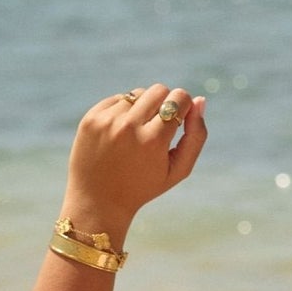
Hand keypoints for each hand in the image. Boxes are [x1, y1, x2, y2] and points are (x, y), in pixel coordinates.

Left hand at [60, 84, 207, 242]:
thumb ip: (195, 136)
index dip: (183, 106)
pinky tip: (120, 135)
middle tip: (159, 127)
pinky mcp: (91, 118)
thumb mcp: (178, 170)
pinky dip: (124, 112)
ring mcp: (107, 120)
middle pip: (159, 90)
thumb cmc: (144, 186)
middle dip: (164, 104)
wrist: (98, 200)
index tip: (179, 120)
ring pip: (138, 94)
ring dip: (143, 109)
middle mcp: (129, 126)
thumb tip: (200, 100)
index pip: (178, 98)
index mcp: (153, 141)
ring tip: (138, 135)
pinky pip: (118, 99)